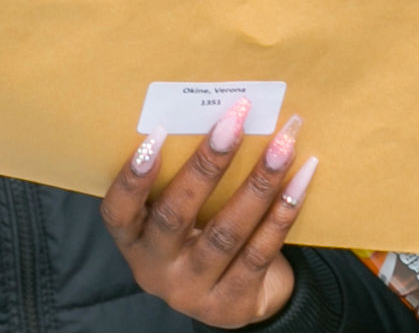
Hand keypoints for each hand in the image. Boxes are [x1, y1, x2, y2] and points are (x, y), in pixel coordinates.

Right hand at [101, 99, 318, 328]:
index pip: (118, 212)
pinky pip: (261, 251)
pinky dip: (283, 211)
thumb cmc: (202, 238)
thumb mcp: (181, 218)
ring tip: (281, 144)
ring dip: (257, 183)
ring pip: (226, 232)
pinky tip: (301, 177)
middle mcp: (156, 270)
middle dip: (207, 164)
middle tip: (234, 120)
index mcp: (134, 242)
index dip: (133, 177)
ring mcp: (194, 291)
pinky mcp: (233, 304)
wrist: (237, 303)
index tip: (157, 133)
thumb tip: (222, 114)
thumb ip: (185, 181)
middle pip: (176, 216)